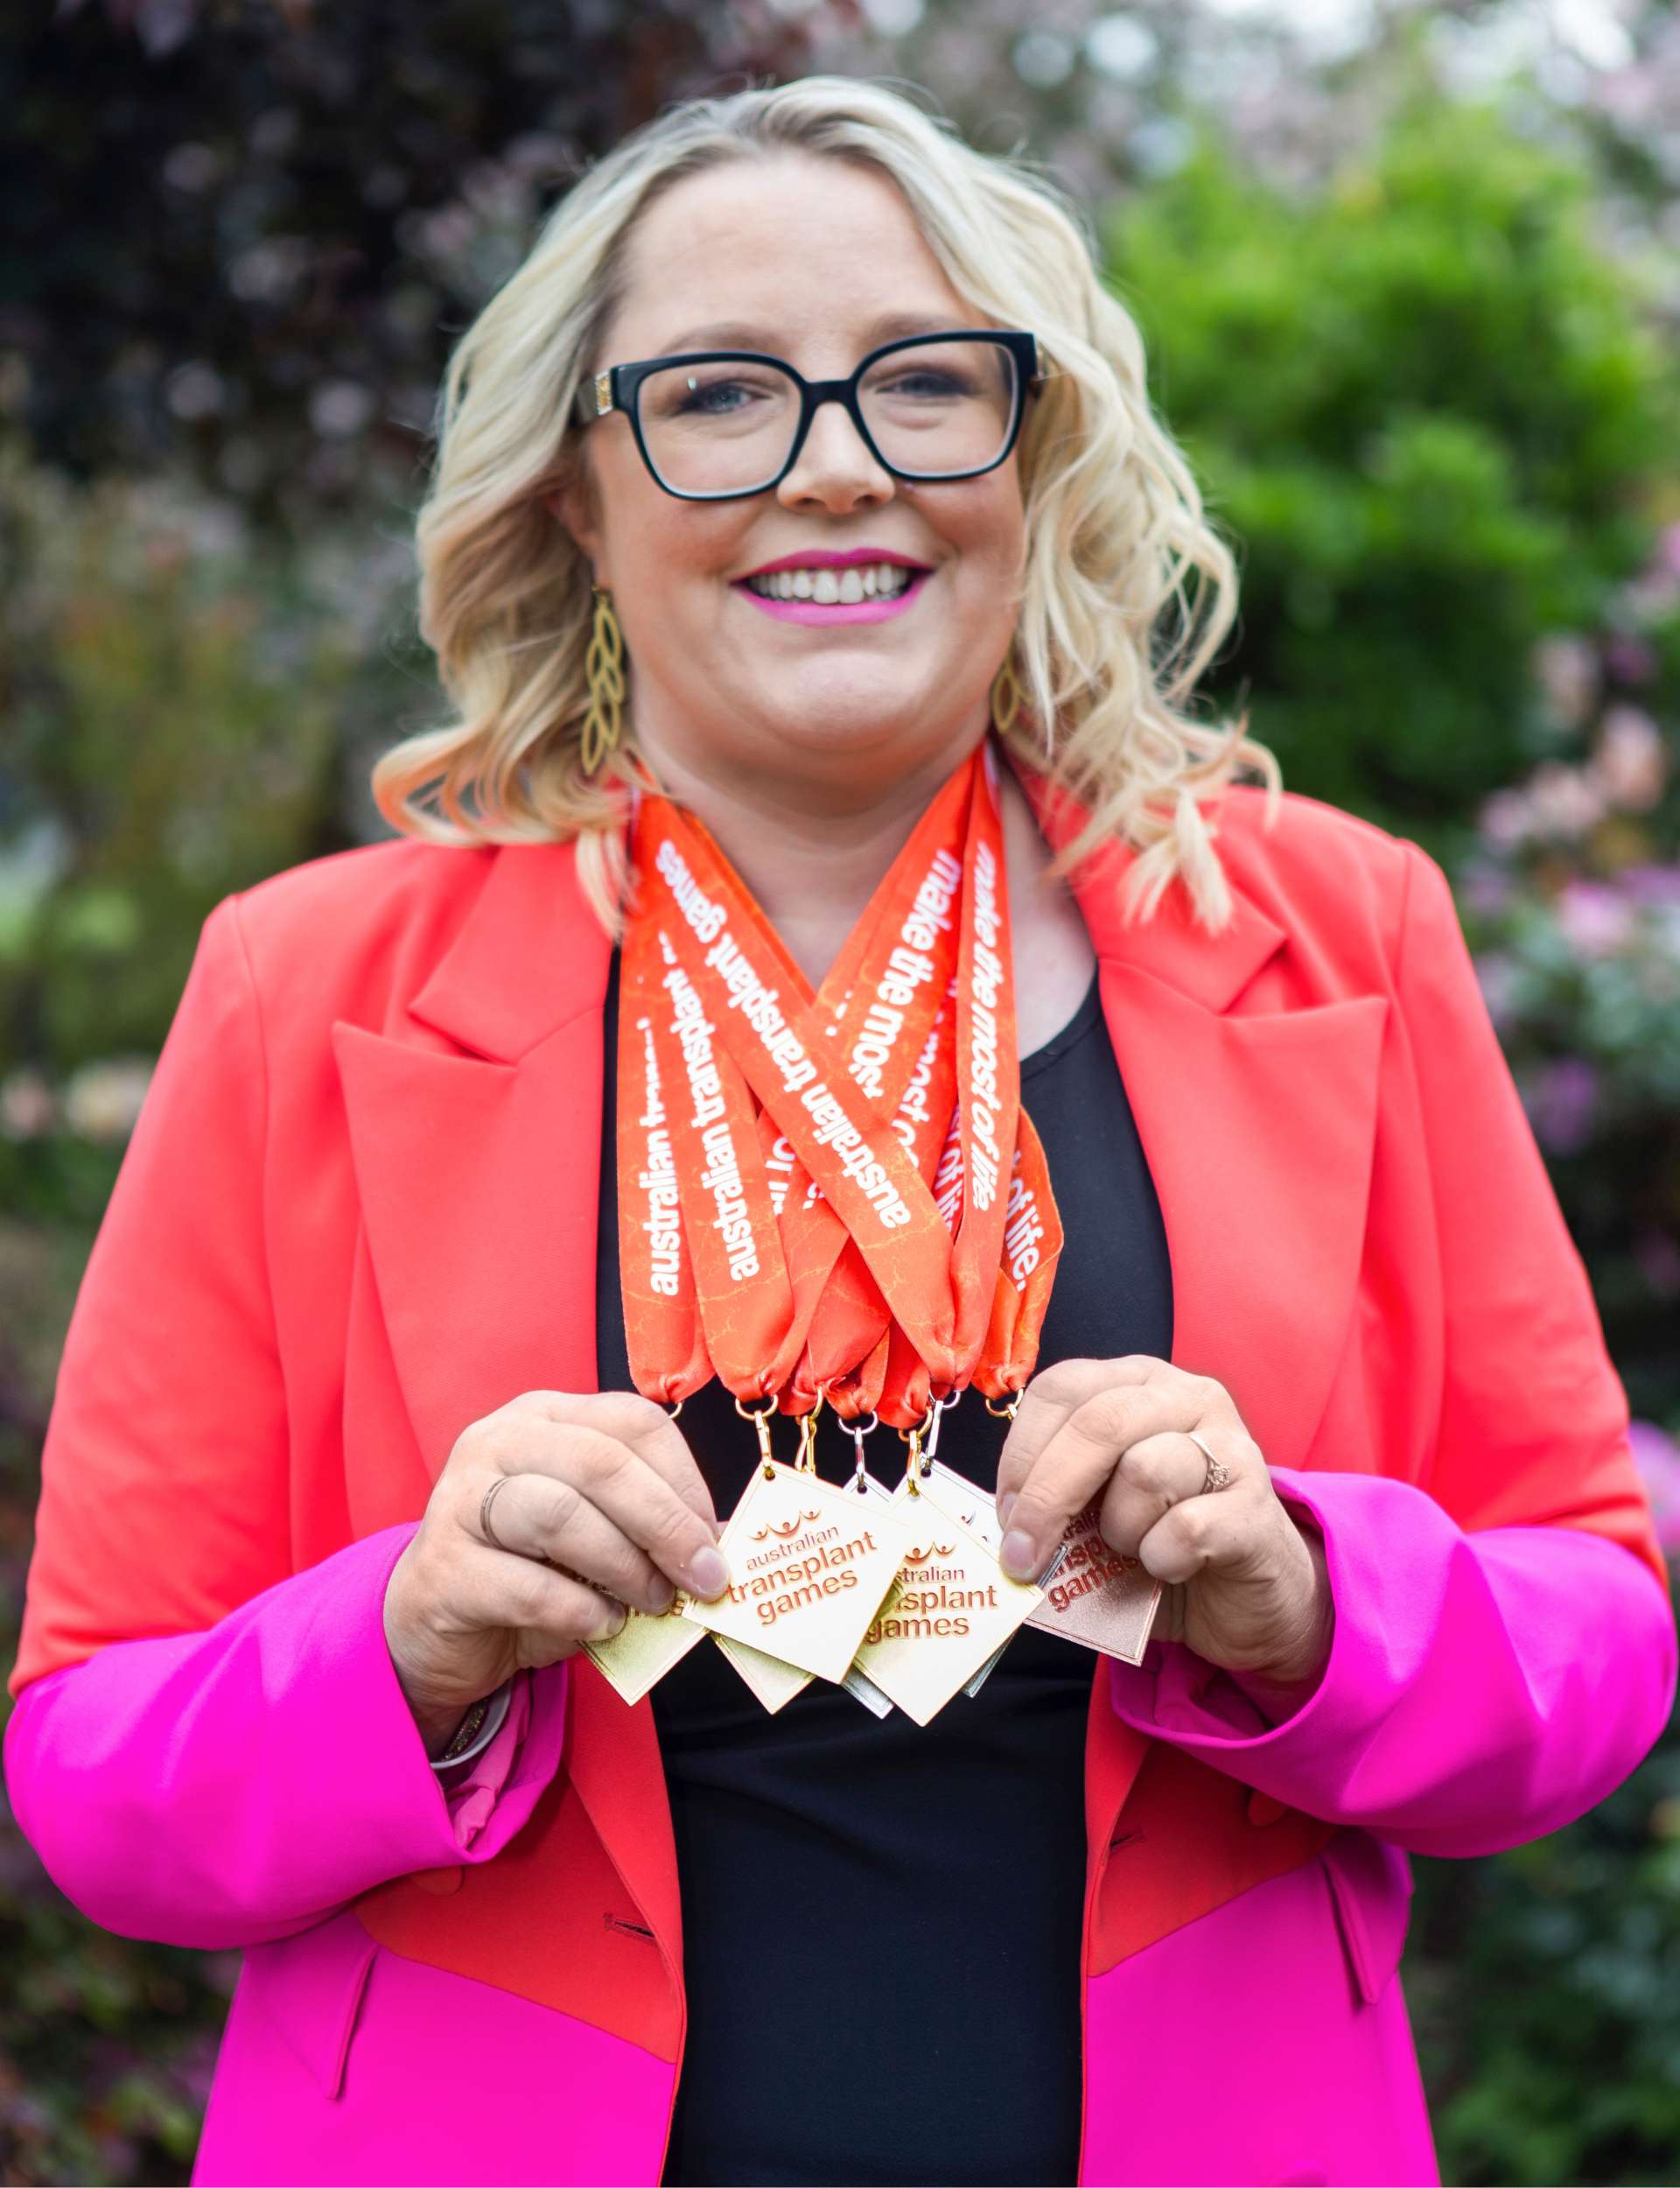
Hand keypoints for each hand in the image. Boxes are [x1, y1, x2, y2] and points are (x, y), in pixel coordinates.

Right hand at [383, 1390, 729, 1755]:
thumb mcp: (593, 1533)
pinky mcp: (445, 1567)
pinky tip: (603, 1627)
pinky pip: (529, 1587)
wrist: (435, 1625)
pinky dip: (582, 1613)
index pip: (633, 1422)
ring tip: (653, 1602)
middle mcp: (499, 1441)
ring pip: (562, 1515)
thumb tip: (718, 1544)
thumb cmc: (527, 1569)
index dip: (685, 1478)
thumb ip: (644, 1525)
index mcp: (546, 1417)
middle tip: (705, 1577)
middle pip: (602, 1464)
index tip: (716, 1535)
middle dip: (667, 1524)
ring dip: (625, 1566)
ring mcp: (462, 1499)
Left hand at [993, 1357, 1332, 1704]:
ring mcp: (1230, 1445)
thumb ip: (1060, 1497)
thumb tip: (1005, 1525)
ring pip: (1145, 1471)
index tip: (1003, 1513)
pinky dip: (1161, 1560)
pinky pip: (1187, 1527)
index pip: (1062, 1389)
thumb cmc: (1160, 1542)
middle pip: (1099, 1424)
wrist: (1246, 1596)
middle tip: (1023, 1556)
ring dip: (1119, 1529)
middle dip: (1048, 1494)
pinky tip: (1169, 1568)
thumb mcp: (1098, 1509)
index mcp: (1135, 1383)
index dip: (1022, 1452)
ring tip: (1131, 1551)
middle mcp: (1186, 1396)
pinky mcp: (1257, 1503)